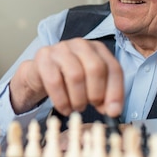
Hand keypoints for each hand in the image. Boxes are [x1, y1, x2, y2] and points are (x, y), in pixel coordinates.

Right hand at [9, 38, 123, 116]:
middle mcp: (80, 44)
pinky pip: (55, 82)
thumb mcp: (91, 85)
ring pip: (76, 75)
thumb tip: (113, 111)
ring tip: (77, 107)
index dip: (115, 92)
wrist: (40, 74)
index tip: (113, 111)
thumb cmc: (69, 79)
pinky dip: (62, 100)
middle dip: (96, 93)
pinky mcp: (44, 57)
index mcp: (98, 49)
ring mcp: (61, 48)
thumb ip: (105, 96)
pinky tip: (65, 108)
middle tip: (92, 106)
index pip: (114, 68)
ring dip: (78, 99)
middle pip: (96, 68)